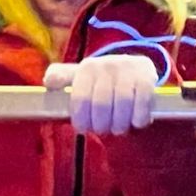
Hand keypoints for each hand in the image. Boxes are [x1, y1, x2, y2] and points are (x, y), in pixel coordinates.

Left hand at [43, 54, 160, 134]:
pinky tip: (136, 122)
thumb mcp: (77, 76)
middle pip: (101, 105)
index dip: (81, 119)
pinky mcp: (147, 77)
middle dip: (100, 125)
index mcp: (86, 68)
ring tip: (118, 129)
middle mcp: (106, 65)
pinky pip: (142, 102)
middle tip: (102, 130)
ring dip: (120, 124)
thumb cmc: (99, 79)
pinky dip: (139, 118)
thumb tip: (48, 82)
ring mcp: (128, 70)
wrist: (133, 66)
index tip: (83, 128)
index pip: (80, 99)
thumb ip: (60, 78)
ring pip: (122, 104)